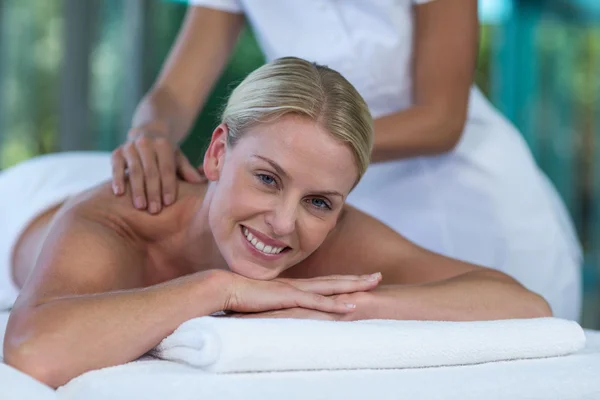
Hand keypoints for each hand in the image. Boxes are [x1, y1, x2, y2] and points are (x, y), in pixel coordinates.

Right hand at [111, 129, 203, 213]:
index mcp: (163, 144)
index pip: (167, 168)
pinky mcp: (116, 152)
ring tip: (140, 206)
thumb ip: (187, 170)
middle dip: (153, 192)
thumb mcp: (177, 158)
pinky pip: (115, 166)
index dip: (168, 185)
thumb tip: (199, 182)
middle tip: (154, 210)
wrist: (145, 133)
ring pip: (134, 170)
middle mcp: (146, 143)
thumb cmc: (165, 153)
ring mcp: (130, 147)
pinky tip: (118, 193)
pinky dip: (117, 179)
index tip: (169, 202)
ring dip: (137, 189)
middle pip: (151, 171)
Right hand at [226, 291, 374, 320]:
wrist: (226, 289)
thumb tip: (281, 312)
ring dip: (353, 286)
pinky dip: (334, 304)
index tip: (360, 279)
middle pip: (334, 281)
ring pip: (331, 288)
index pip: (324, 282)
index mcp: (294, 287)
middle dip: (357, 279)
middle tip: (378, 276)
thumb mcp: (264, 302)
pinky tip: (350, 306)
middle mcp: (299, 285)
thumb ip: (276, 306)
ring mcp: (295, 290)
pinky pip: (316, 302)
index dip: (343, 280)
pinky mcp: (289, 299)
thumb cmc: (241, 297)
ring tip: (373, 285)